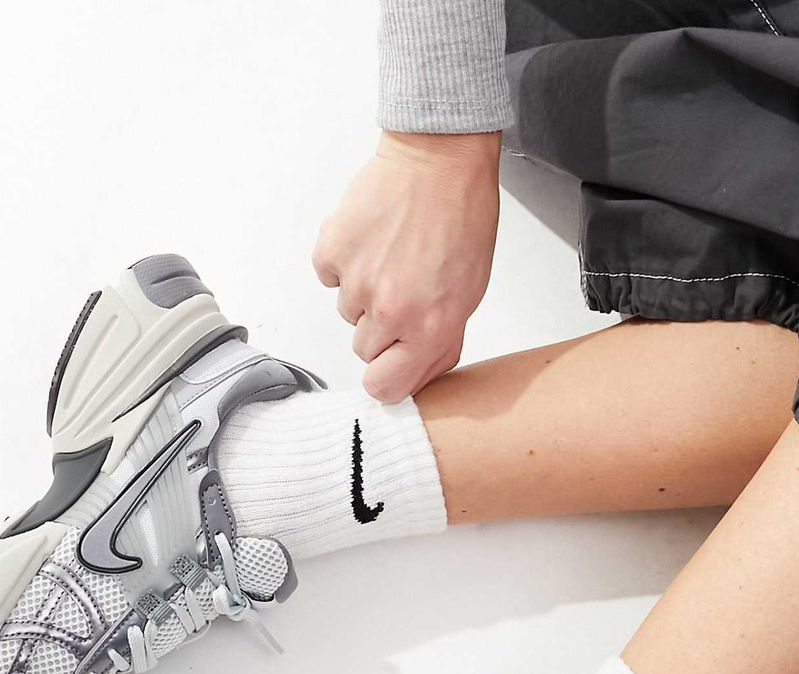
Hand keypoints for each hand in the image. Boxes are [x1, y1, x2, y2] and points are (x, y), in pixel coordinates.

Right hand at [313, 130, 500, 401]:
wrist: (440, 160)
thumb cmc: (462, 218)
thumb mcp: (469, 293)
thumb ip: (440, 341)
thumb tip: (414, 373)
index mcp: (429, 329)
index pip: (384, 388)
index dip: (386, 375)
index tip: (389, 362)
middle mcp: (390, 311)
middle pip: (363, 349)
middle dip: (380, 327)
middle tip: (403, 287)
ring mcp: (357, 281)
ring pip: (347, 311)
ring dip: (364, 289)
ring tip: (392, 254)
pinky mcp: (332, 250)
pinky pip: (329, 275)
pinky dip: (345, 260)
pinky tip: (371, 238)